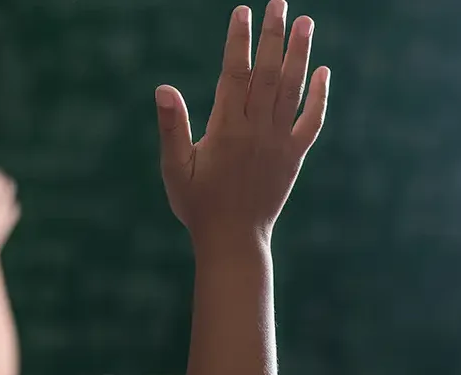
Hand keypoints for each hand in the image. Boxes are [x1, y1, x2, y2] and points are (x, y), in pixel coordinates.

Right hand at [155, 0, 329, 245]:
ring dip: (300, 53)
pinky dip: (319, 96)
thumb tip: (163, 89)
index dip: (239, 40)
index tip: (242, 12)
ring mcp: (279, 142)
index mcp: (226, 129)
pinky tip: (322, 71)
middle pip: (268, 71)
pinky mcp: (294, 156)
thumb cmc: (196, 204)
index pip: (235, 73)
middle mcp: (257, 130)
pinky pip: (311, 120)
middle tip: (278, 2)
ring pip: (293, 88)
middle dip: (273, 34)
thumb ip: (171, 126)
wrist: (232, 239)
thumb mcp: (174, 167)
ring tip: (305, 22)